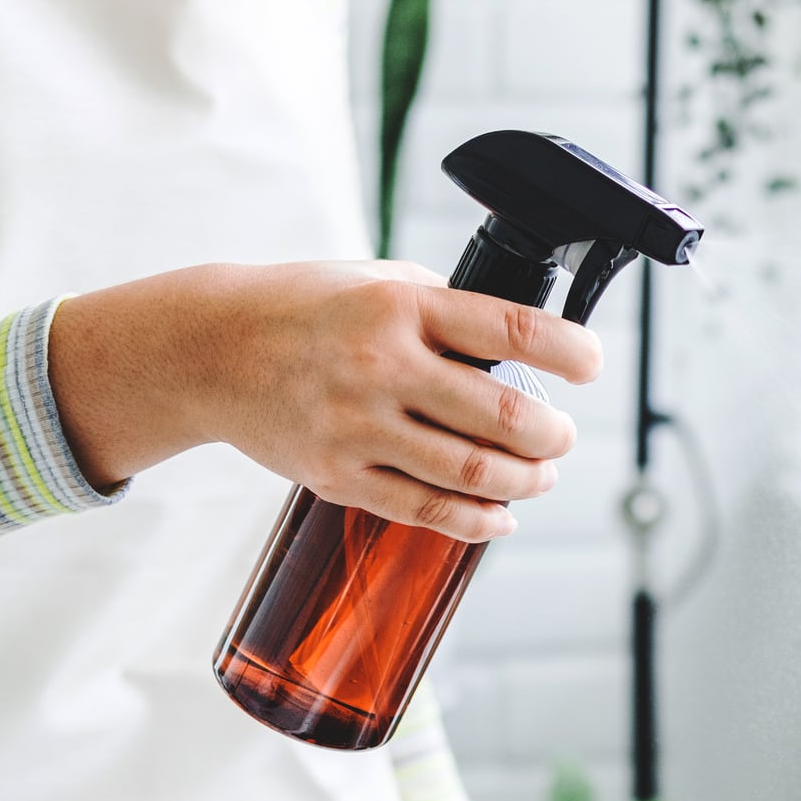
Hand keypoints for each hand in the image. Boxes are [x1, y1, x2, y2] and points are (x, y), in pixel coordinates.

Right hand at [49, 261, 602, 541]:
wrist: (208, 350)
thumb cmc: (306, 309)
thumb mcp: (377, 279)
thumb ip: (445, 309)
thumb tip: (521, 344)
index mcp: (401, 306)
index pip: (510, 330)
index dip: (569, 352)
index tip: (592, 365)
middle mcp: (381, 366)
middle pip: (503, 416)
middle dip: (553, 434)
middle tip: (562, 434)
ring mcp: (357, 426)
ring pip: (473, 472)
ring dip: (527, 480)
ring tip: (541, 472)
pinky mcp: (337, 475)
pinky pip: (425, 510)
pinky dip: (478, 521)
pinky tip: (501, 515)